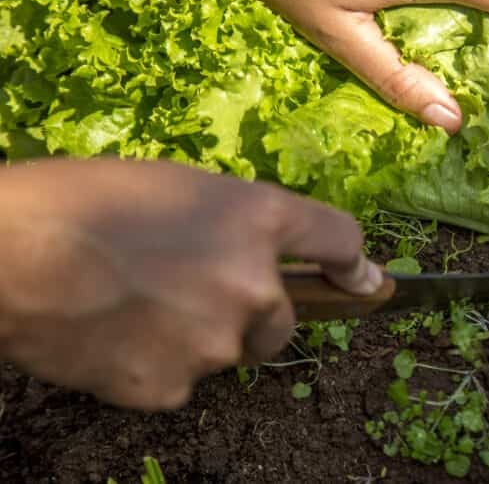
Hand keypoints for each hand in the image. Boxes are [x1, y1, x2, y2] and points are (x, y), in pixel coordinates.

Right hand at [0, 158, 378, 410]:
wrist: (10, 254)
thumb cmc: (88, 201)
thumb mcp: (180, 188)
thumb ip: (238, 223)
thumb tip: (264, 258)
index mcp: (259, 219)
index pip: (340, 240)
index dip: (354, 263)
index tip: (365, 280)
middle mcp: (254, 284)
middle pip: (283, 319)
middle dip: (253, 312)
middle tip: (193, 291)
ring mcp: (215, 342)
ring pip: (228, 351)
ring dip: (199, 337)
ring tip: (137, 306)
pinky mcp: (172, 388)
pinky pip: (181, 381)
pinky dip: (158, 365)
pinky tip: (116, 336)